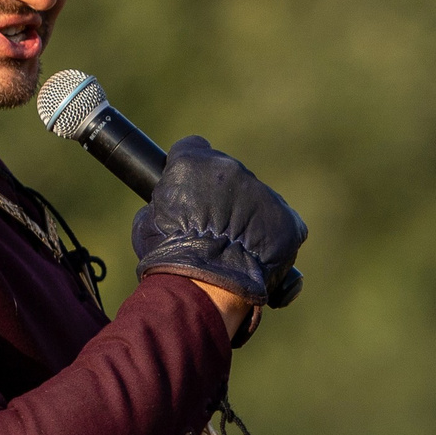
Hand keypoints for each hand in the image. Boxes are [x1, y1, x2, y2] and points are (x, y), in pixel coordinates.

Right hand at [131, 136, 306, 310]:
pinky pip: (284, 225)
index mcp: (191, 164)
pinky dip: (273, 239)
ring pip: (258, 200)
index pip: (194, 148)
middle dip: (222, 197)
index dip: (192, 173)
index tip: (191, 191)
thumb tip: (167, 208)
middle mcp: (231, 169)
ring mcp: (264, 193)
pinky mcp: (289, 221)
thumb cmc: (168, 259)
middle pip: (230, 176)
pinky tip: (258, 259)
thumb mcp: (146, 224)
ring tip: (235, 251)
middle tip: (214, 229)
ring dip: (248, 218)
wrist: (204, 286)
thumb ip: (162, 203)